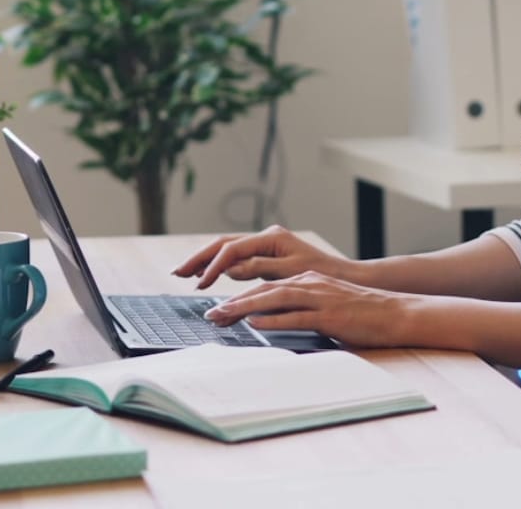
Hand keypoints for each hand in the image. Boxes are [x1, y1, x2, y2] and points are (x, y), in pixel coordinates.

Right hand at [171, 225, 349, 289]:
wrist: (341, 277)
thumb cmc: (321, 275)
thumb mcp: (290, 273)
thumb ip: (260, 268)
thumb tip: (230, 268)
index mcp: (272, 238)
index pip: (233, 250)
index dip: (213, 266)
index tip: (200, 284)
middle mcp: (267, 237)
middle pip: (225, 244)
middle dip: (200, 258)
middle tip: (178, 273)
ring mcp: (266, 244)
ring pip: (228, 249)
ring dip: (206, 261)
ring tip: (186, 273)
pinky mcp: (267, 255)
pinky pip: (237, 258)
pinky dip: (220, 265)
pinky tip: (208, 275)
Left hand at [203, 272, 408, 348]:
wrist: (394, 313)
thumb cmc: (361, 314)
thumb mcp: (326, 305)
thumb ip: (300, 309)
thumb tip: (271, 320)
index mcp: (309, 281)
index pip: (266, 286)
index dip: (239, 296)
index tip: (218, 308)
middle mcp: (311, 284)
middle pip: (264, 289)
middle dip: (234, 301)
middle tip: (210, 313)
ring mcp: (321, 298)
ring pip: (275, 298)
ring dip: (245, 307)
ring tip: (223, 316)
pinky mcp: (330, 314)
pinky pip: (297, 315)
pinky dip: (275, 318)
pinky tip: (257, 323)